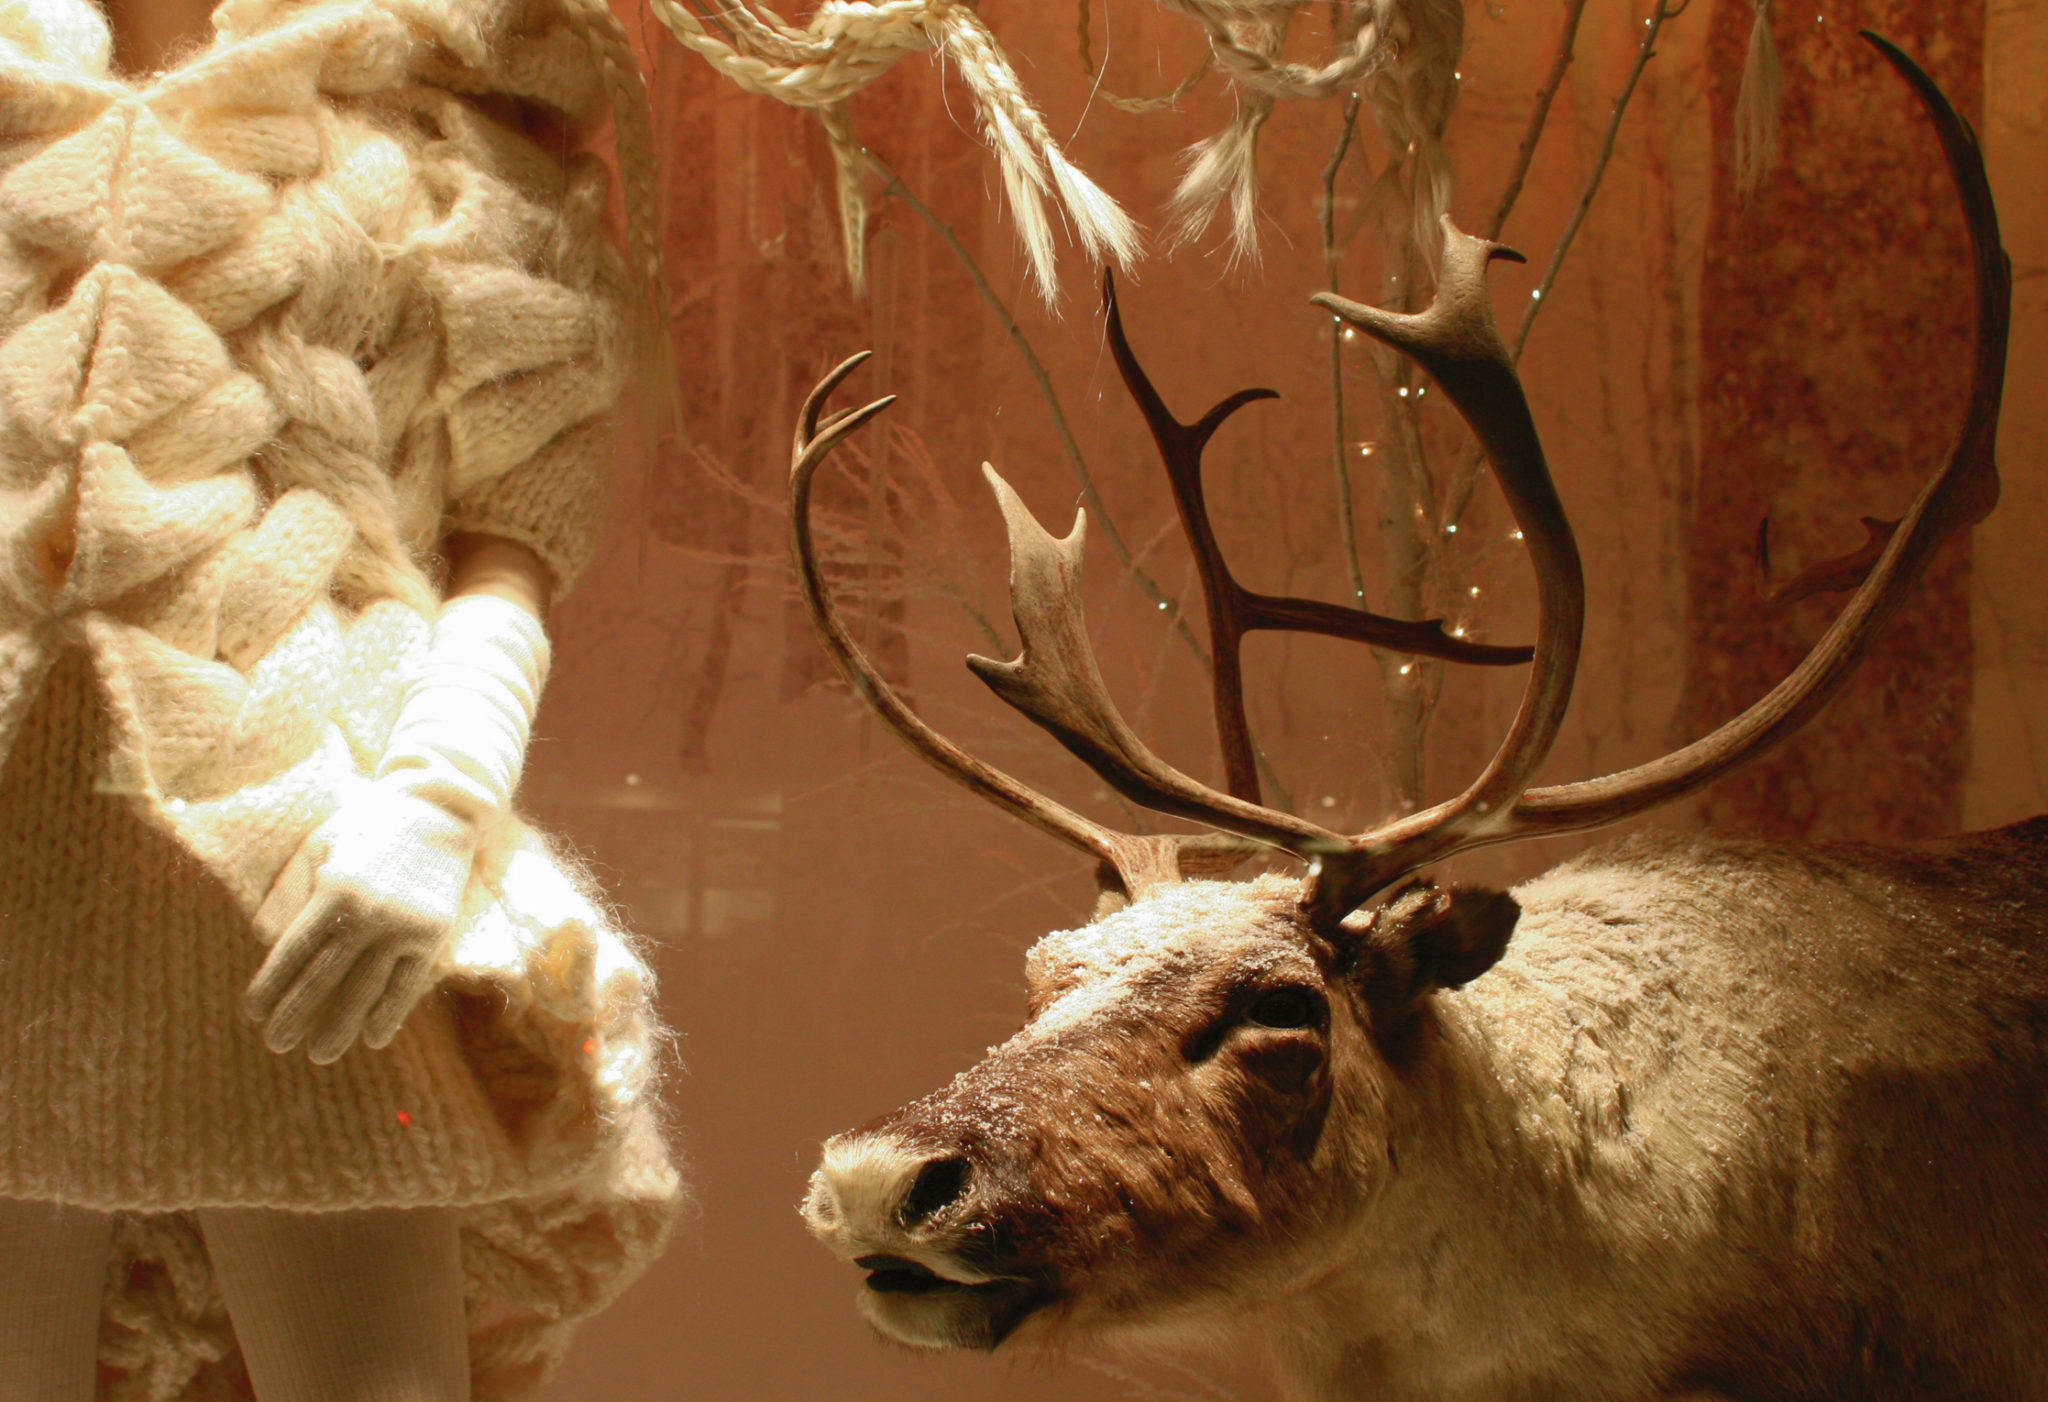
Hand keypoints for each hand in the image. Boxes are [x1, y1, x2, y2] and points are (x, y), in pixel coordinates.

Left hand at [247, 784, 476, 1062]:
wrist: (438, 810)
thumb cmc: (367, 827)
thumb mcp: (319, 848)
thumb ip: (292, 893)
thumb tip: (265, 942)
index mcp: (334, 891)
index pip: (292, 952)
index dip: (270, 986)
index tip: (253, 1012)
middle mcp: (369, 913)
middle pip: (323, 979)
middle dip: (295, 1015)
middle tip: (275, 1044)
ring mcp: (404, 927)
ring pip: (365, 990)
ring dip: (340, 1027)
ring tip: (320, 1054)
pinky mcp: (433, 935)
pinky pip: (408, 985)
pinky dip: (390, 1015)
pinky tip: (373, 1038)